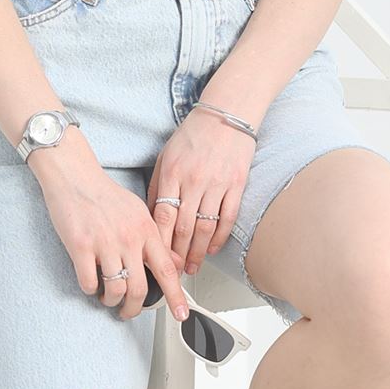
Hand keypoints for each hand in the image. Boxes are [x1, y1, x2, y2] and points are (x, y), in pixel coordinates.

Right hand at [29, 127, 189, 320]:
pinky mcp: (80, 246)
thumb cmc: (105, 195)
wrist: (75, 175)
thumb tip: (175, 263)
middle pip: (139, 289)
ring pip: (114, 289)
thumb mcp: (139, 213)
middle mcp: (129, 238)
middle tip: (128, 311)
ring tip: (107, 297)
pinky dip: (90, 289)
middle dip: (133, 309)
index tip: (181, 314)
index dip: (176, 296)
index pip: (167, 270)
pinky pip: (89, 282)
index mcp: (146, 230)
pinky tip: (90, 284)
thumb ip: (157, 240)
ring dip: (111, 301)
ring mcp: (104, 242)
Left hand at [146, 105, 256, 276]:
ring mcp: (217, 184)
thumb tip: (152, 218)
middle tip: (175, 273)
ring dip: (198, 253)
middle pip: (183, 228)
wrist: (227, 115)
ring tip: (193, 267)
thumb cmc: (194, 135)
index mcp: (172, 173)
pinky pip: (227, 218)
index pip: (163, 217)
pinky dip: (219, 238)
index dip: (160, 243)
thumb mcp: (166, 156)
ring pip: (205, 228)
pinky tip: (212, 249)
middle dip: (178, 255)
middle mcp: (194, 180)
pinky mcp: (236, 185)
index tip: (157, 260)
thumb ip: (158, 187)